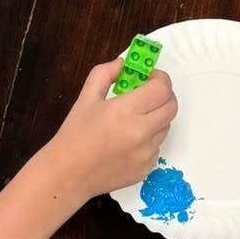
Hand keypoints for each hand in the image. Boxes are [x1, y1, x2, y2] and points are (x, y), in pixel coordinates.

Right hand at [45, 60, 176, 199]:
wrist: (68, 175)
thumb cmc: (75, 134)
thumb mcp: (86, 97)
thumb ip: (106, 73)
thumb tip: (124, 64)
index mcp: (127, 111)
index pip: (162, 89)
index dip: (160, 79)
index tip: (149, 78)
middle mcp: (142, 133)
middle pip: (171, 107)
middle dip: (163, 95)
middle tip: (148, 94)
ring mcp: (146, 153)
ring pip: (165, 127)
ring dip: (156, 117)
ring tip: (134, 119)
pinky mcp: (146, 169)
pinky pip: (157, 147)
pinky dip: (149, 139)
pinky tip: (128, 141)